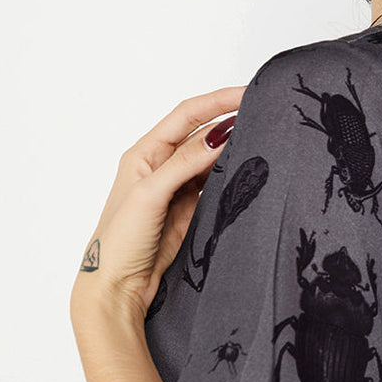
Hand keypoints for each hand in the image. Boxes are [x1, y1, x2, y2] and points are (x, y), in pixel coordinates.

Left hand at [70, 87, 247, 326]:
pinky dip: (231, 175)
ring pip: (211, 159)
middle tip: (264, 112)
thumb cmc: (119, 242)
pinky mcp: (189, 210)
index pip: (187, 115)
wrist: (117, 288)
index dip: (218, 100)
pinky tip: (247, 171)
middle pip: (201, 133)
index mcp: (144, 153)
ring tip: (262, 138)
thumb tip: (220, 135)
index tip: (249, 93)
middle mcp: (160, 166)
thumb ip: (184, 163)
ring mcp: (176, 188)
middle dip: (231, 120)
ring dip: (233, 148)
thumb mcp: (150, 195)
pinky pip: (214, 185)